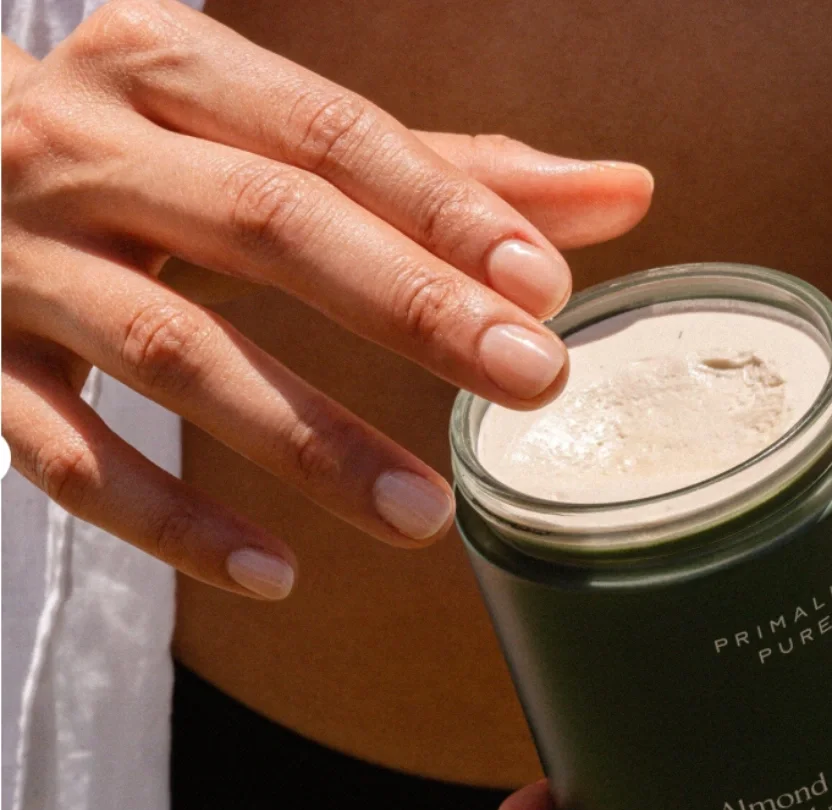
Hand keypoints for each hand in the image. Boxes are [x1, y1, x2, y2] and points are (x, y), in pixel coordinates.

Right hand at [1, 0, 651, 598]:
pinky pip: (73, 461)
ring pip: (176, 355)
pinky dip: (173, 525)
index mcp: (167, 65)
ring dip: (307, 440)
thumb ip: (443, 169)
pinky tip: (277, 575)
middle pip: (266, 226)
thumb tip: (624, 193)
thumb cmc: (143, 147)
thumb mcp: (267, 127)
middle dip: (409, 308)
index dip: (442, 210)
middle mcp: (86, 151)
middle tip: (534, 383)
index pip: (330, 135)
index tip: (547, 286)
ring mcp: (22, 266)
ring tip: (426, 515)